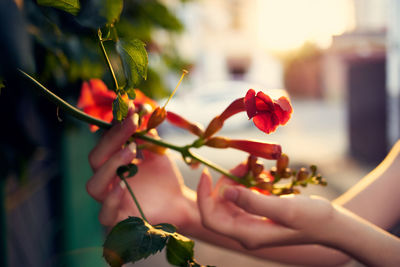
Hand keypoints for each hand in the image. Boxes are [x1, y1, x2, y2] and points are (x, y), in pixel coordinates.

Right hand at [86, 111, 192, 227]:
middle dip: (113, 139)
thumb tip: (141, 109)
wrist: (179, 202)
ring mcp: (110, 200)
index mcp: (113, 162)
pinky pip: (105, 214)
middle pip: (95, 158)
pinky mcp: (117, 220)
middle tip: (133, 125)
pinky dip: (112, 199)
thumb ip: (147, 134)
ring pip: (94, 185)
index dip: (116, 125)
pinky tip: (124, 185)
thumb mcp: (158, 151)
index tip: (134, 110)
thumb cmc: (164, 177)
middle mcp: (107, 180)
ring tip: (132, 150)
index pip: (105, 141)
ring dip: (111, 165)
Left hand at [197, 164, 334, 248]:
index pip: (211, 218)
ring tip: (252, 168)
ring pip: (230, 199)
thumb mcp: (285, 209)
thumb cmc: (312, 218)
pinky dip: (247, 183)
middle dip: (224, 183)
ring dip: (236, 181)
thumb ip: (254, 201)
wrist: (331, 225)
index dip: (203, 196)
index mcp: (248, 234)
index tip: (206, 173)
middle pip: (218, 206)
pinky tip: (260, 176)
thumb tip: (225, 192)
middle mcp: (245, 231)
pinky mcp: (257, 215)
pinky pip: (243, 197)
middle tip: (241, 166)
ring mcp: (251, 223)